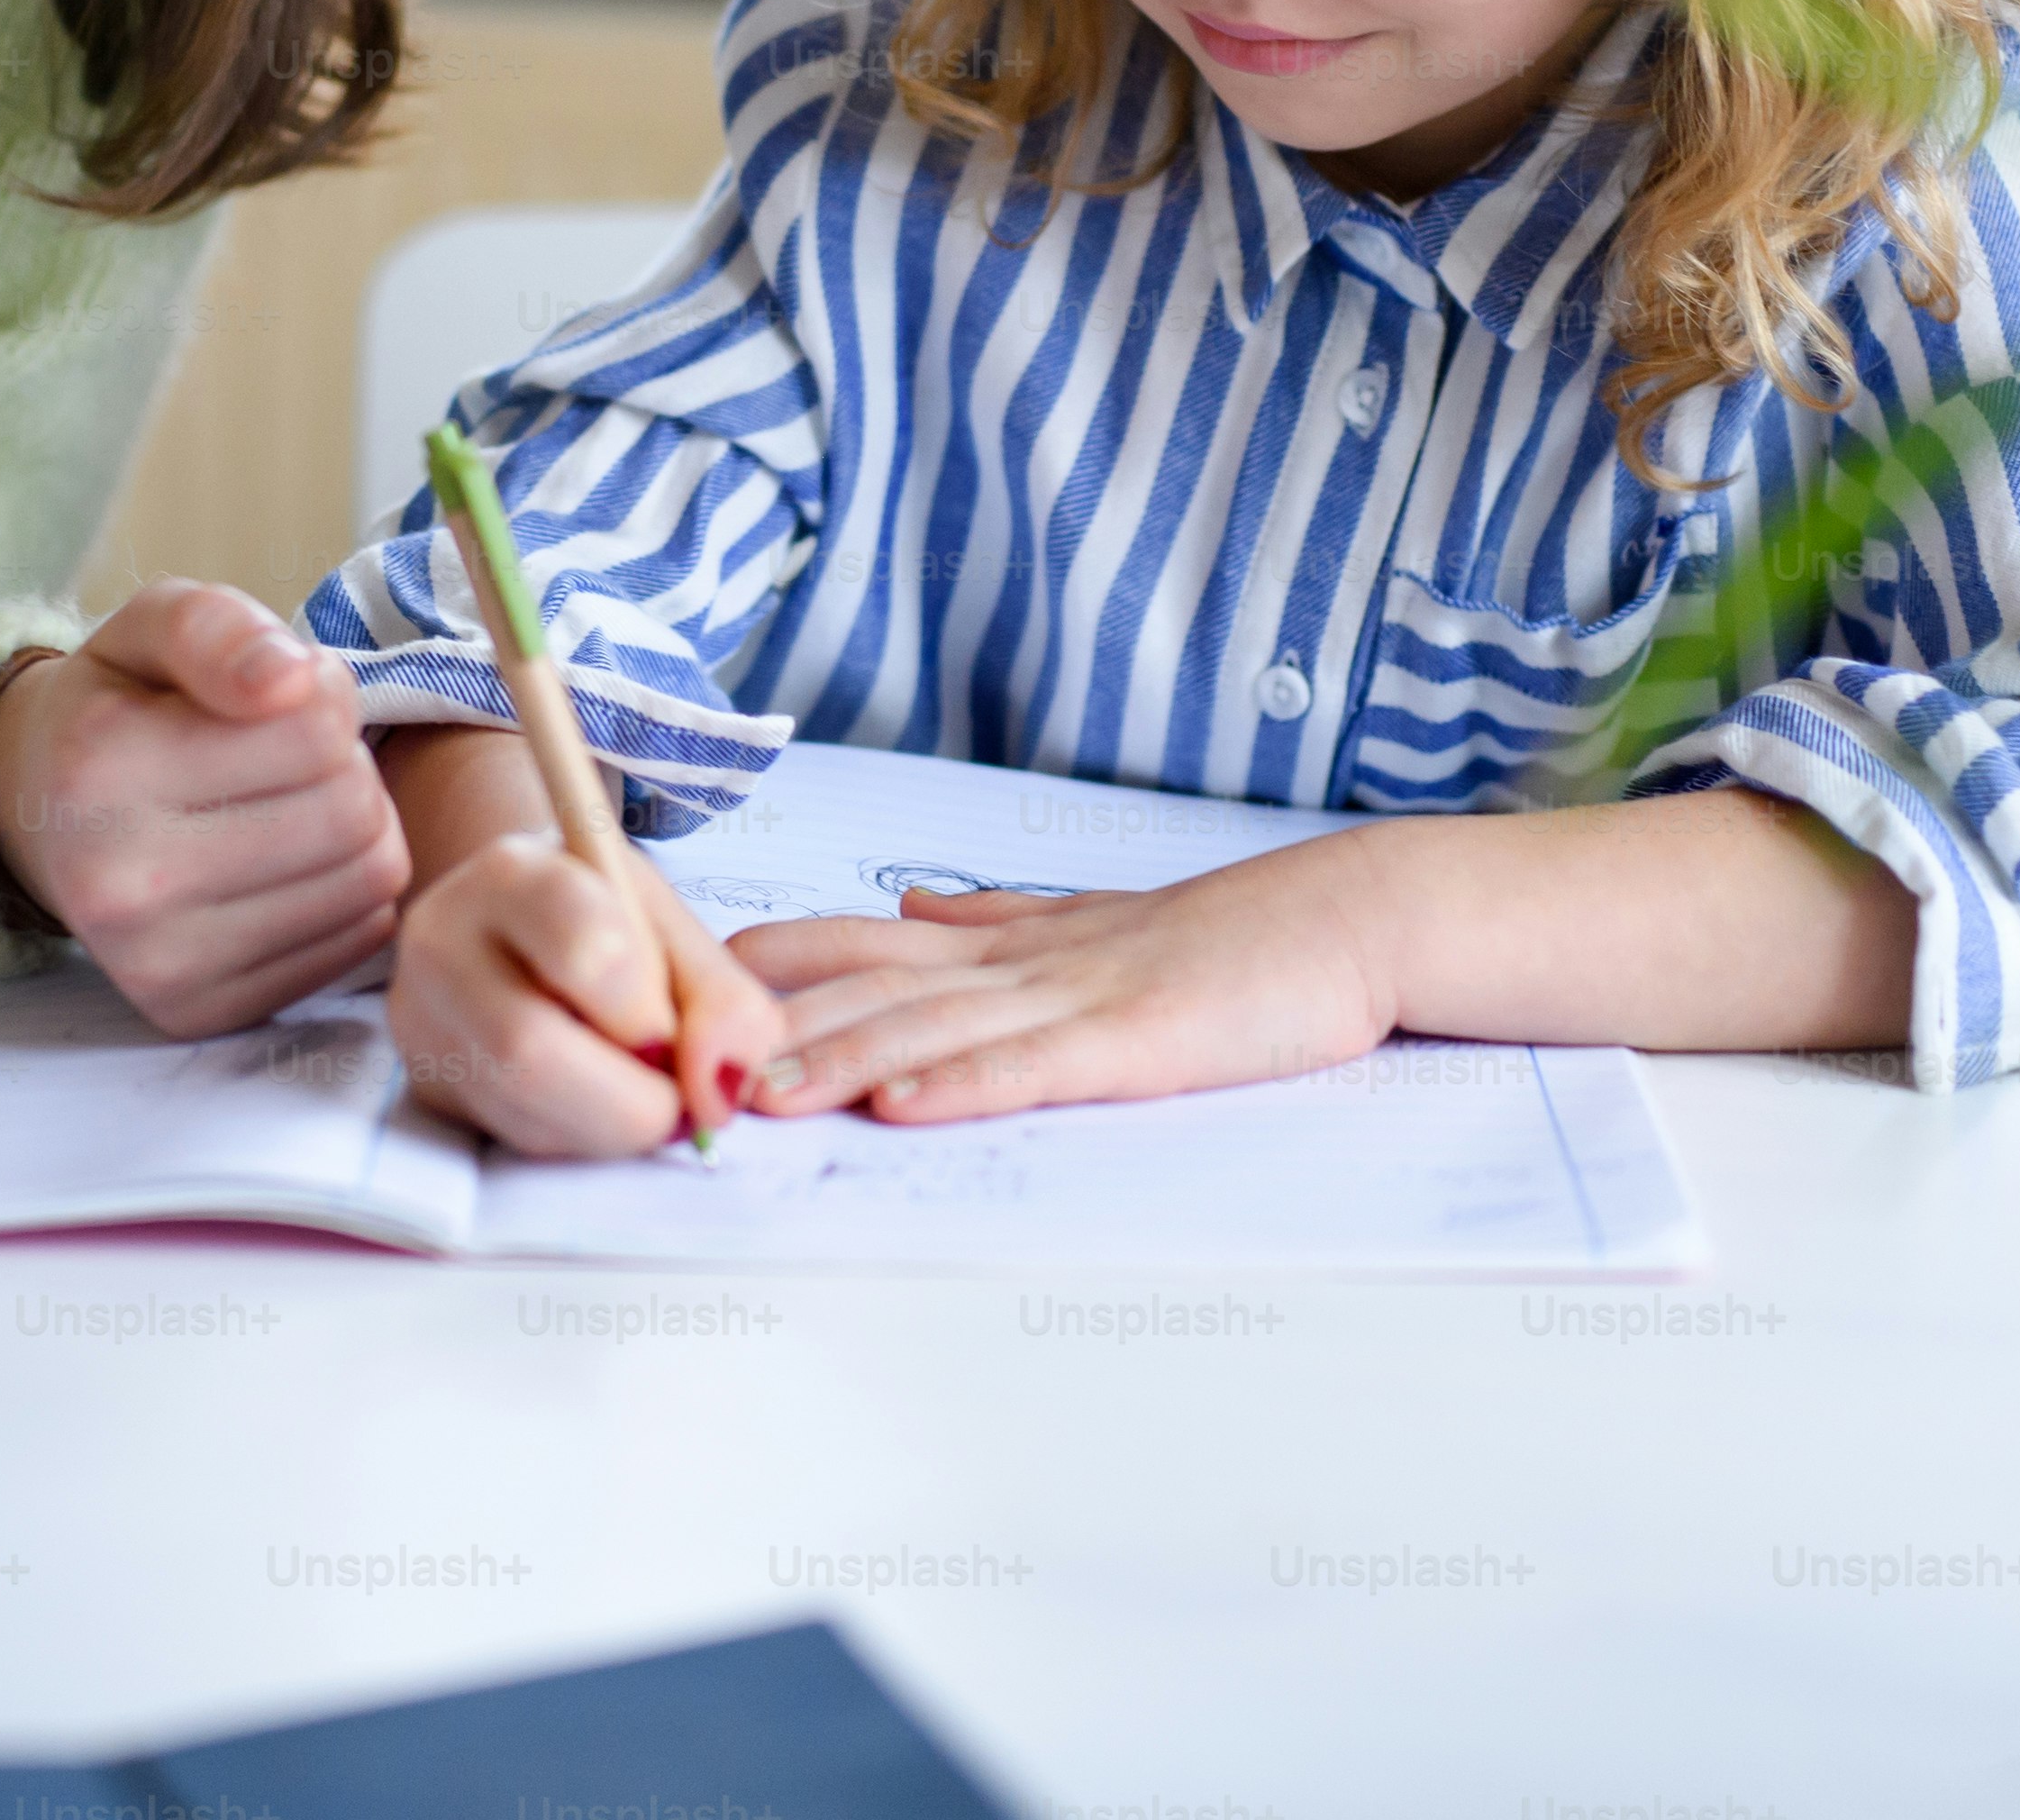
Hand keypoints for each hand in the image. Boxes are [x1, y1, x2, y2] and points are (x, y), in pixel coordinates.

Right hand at [0, 581, 406, 1037]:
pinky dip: (344, 894)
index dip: (321, 694)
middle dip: (343, 764)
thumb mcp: (153, 627)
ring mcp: (157, 962)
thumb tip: (292, 679)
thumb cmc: (116, 707)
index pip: (319, 725)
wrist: (35, 814)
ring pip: (368, 879)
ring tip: (286, 805)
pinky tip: (285, 867)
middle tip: (285, 756)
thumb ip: (220, 628)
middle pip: (352, 809)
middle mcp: (120, 881)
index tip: (274, 699)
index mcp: (102, 763)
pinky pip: (357, 943)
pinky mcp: (198, 1011)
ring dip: (356, 829)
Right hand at [383, 735, 786, 1159]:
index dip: (647, 1016)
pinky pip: (508, 1136)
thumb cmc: (602, 920)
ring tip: (641, 1098)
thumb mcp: (670, 929)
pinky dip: (574, 1139)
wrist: (514, 924)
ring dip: (606, 1129)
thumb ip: (721, 1000)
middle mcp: (444, 937)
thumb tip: (722, 1089)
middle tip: (677, 1105)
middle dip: (628, 1101)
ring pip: (519, 1106)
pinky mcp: (425, 1079)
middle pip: (530, 1046)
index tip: (679, 1040)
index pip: (583, 947)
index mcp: (515, 872)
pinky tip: (592, 1105)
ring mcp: (421, 1013)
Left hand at [733, 826, 1406, 1125]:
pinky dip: (962, 1086)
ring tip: (758, 1097)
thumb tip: (910, 913)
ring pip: (933, 1028)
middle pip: (872, 988)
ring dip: (840, 1062)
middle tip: (679, 1062)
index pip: (858, 944)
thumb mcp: (1091, 922)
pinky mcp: (1136, 1042)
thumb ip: (995, 921)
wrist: (1347, 918)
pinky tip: (902, 1106)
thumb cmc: (1228, 936)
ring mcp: (1076, 996)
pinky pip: (1033, 1066)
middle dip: (771, 1029)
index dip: (766, 967)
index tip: (672, 988)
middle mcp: (1021, 961)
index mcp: (1005, 941)